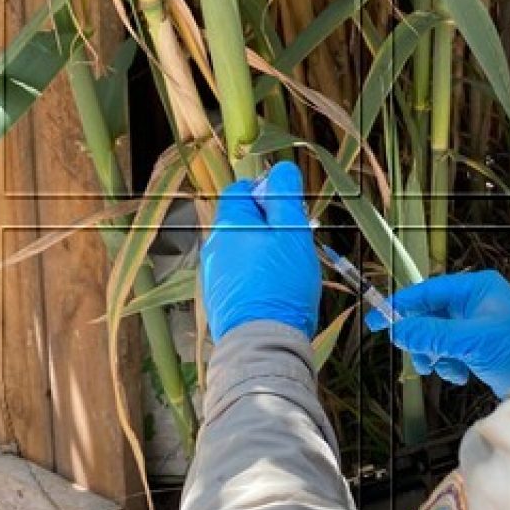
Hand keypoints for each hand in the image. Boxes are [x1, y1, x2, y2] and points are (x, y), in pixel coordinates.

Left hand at [200, 161, 320, 340]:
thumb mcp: (292, 232)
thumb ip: (285, 196)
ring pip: (242, 249)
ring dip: (265, 252)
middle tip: (296, 243)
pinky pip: (240, 275)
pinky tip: (276, 291)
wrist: (262, 341)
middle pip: (243, 221)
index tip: (290, 209)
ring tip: (289, 271)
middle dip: (270, 225)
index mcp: (228, 224)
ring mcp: (214, 275)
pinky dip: (257, 276)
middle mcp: (214, 247)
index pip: (241, 189)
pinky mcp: (220, 300)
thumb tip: (282, 168)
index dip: (267, 192)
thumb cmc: (280, 284)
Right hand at [365, 270, 509, 397]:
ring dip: (436, 356)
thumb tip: (399, 331)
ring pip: (437, 337)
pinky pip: (450, 352)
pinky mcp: (481, 347)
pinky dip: (450, 365)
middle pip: (429, 316)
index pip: (427, 291)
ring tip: (448, 369)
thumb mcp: (471, 340)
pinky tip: (462, 375)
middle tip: (422, 359)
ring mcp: (478, 325)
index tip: (377, 321)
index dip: (400, 306)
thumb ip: (432, 334)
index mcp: (475, 288)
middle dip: (422, 340)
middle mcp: (475, 302)